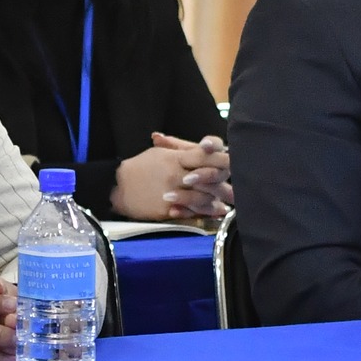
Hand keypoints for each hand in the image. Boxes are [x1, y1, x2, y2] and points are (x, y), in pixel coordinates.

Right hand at [110, 133, 233, 219]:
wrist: (117, 187)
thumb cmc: (141, 167)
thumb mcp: (161, 153)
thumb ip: (183, 150)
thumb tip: (206, 148)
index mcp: (175, 158)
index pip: (203, 154)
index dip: (220, 156)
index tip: (232, 157)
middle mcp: (176, 174)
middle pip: (208, 175)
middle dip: (225, 177)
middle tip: (242, 178)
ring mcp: (173, 192)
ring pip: (203, 195)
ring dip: (219, 197)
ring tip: (232, 199)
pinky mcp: (168, 209)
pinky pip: (191, 211)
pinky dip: (207, 211)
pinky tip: (218, 211)